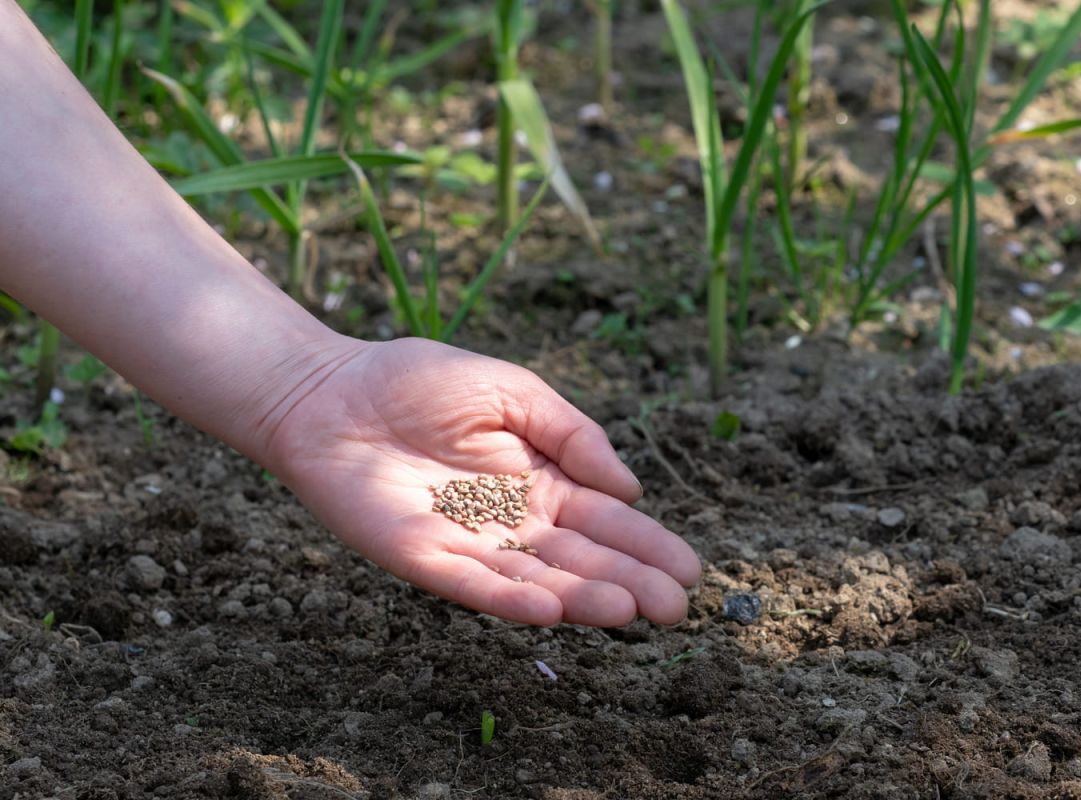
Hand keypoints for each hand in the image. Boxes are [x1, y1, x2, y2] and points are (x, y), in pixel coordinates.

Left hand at [261, 336, 701, 626]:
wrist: (330, 390)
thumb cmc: (420, 380)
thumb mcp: (512, 390)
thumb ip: (571, 434)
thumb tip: (629, 488)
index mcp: (540, 481)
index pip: (605, 520)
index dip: (647, 544)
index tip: (690, 570)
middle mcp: (511, 522)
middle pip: (580, 559)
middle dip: (629, 582)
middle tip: (674, 608)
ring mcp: (468, 543)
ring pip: (535, 580)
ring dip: (581, 599)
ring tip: (629, 612)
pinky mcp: (421, 556)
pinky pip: (470, 584)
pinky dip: (509, 600)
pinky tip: (551, 611)